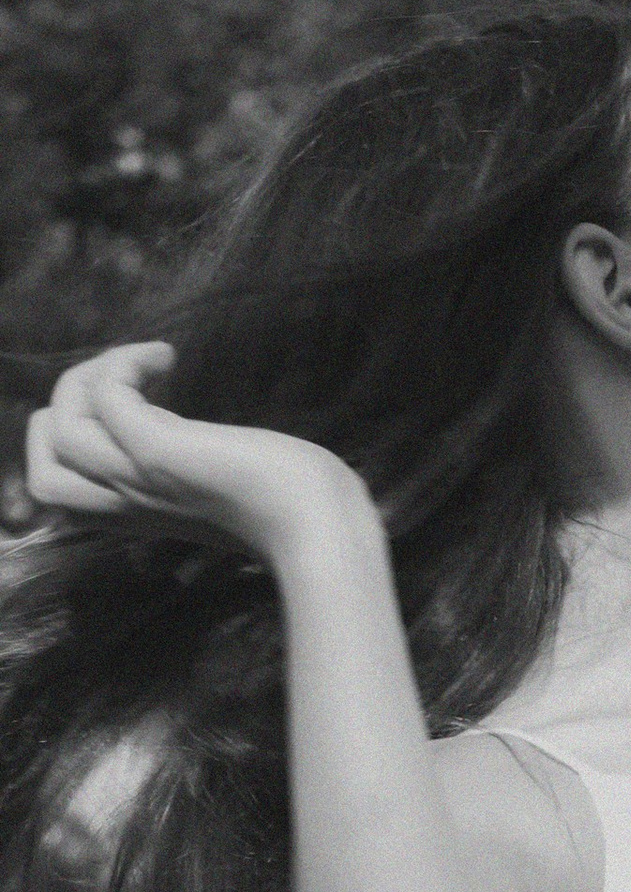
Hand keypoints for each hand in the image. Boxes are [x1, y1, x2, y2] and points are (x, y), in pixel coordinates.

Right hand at [22, 340, 369, 569]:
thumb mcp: (226, 485)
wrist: (326, 534)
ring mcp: (143, 479)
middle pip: (43, 478)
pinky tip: (166, 357)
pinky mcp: (162, 455)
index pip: (65, 495)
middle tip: (119, 386)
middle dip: (61, 413)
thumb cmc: (299, 511)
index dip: (76, 442)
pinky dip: (123, 363)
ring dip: (87, 376)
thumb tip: (184, 430)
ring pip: (56, 435)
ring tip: (145, 363)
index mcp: (144, 513)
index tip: (131, 411)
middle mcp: (134, 502)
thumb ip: (192, 466)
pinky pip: (104, 399)